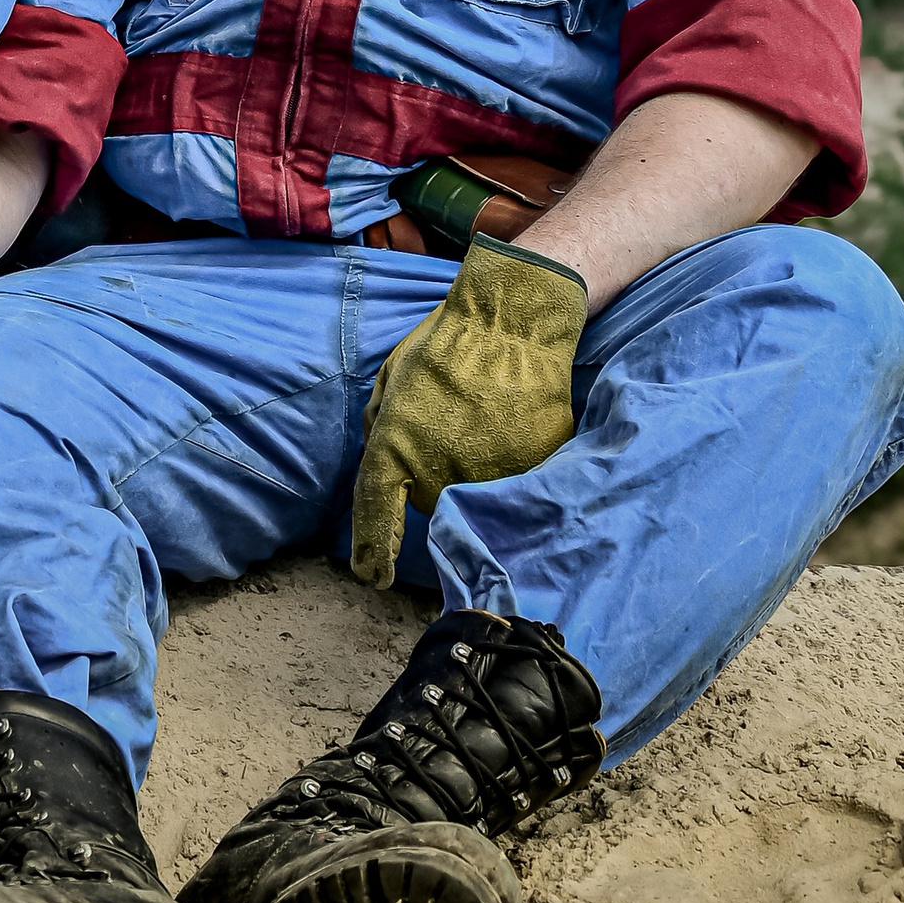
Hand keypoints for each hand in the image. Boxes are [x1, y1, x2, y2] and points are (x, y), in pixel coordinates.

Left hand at [349, 236, 586, 588]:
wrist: (514, 325)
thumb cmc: (446, 346)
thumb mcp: (392, 382)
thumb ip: (383, 432)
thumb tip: (388, 470)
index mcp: (394, 447)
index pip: (376, 514)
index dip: (372, 552)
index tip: (373, 577)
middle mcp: (439, 473)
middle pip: (433, 505)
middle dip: (435, 480)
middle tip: (451, 433)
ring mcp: (489, 478)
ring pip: (475, 501)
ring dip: (476, 476)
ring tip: (484, 427)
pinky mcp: (531, 474)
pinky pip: (514, 487)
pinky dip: (512, 467)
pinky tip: (511, 431)